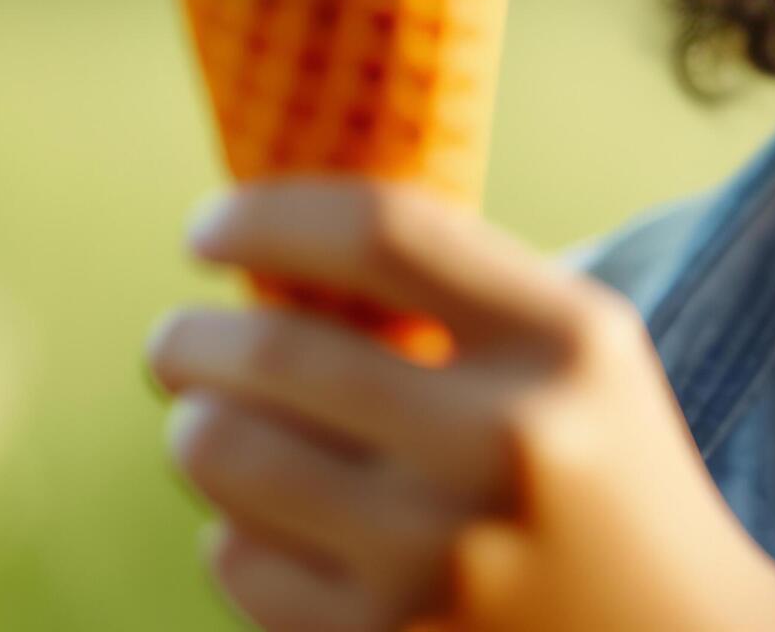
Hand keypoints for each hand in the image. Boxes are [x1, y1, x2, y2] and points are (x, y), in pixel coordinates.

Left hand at [145, 174, 774, 630]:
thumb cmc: (599, 470)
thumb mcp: (571, 350)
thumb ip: (447, 283)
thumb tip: (256, 241)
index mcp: (563, 343)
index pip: (377, 230)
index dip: (265, 215)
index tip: (205, 230)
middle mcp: (505, 445)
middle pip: (274, 350)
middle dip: (190, 339)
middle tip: (174, 344)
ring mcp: (442, 558)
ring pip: (225, 452)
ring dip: (195, 427)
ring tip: (209, 426)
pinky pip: (235, 557)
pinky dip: (232, 531)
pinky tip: (270, 526)